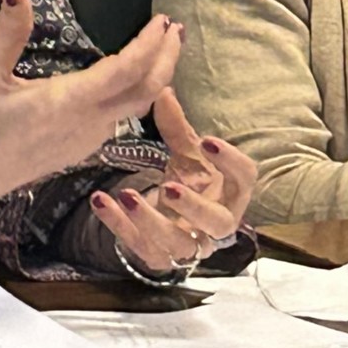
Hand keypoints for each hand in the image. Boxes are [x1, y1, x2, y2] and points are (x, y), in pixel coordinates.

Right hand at [0, 0, 185, 205]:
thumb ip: (7, 32)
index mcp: (68, 101)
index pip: (126, 70)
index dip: (150, 44)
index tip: (162, 19)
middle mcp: (88, 122)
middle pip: (146, 91)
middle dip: (167, 58)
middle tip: (176, 28)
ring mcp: (89, 138)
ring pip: (137, 107)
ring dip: (156, 76)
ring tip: (161, 48)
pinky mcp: (82, 148)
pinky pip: (122, 117)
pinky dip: (138, 93)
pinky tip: (130, 79)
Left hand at [90, 88, 255, 274]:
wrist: (173, 218)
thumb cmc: (190, 180)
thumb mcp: (186, 152)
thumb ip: (176, 126)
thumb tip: (162, 90)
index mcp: (230, 193)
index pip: (245, 180)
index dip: (231, 162)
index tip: (207, 140)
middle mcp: (216, 224)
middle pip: (219, 224)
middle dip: (195, 208)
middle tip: (170, 187)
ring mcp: (189, 245)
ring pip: (178, 245)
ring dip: (151, 221)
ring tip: (127, 195)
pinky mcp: (159, 258)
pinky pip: (141, 248)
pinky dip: (119, 227)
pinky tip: (101, 202)